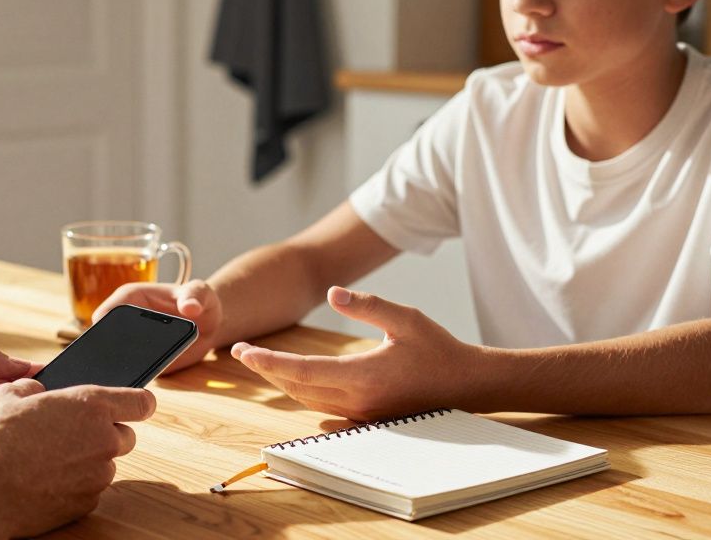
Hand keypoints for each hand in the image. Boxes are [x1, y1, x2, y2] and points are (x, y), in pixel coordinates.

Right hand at [0, 379, 156, 537]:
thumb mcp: (4, 396)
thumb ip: (31, 388)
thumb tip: (36, 391)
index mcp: (90, 405)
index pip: (142, 401)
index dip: (140, 402)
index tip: (136, 404)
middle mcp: (102, 440)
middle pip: (126, 435)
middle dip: (106, 433)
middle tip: (72, 433)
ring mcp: (96, 476)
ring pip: (105, 464)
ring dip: (88, 461)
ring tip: (49, 459)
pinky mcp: (85, 504)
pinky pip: (89, 490)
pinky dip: (75, 485)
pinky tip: (45, 481)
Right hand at [93, 279, 222, 372]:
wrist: (209, 325)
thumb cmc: (202, 301)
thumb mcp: (201, 293)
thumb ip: (195, 296)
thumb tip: (190, 307)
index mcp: (131, 298)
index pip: (109, 310)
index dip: (101, 324)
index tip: (101, 338)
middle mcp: (125, 320)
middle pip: (105, 338)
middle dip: (103, 353)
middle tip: (106, 368)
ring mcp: (130, 342)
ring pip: (114, 358)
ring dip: (114, 370)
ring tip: (117, 384)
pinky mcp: (140, 360)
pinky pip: (131, 371)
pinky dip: (129, 380)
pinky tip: (131, 393)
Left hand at [231, 287, 482, 420]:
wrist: (467, 385)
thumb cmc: (437, 349)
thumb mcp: (405, 318)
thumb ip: (367, 305)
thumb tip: (331, 293)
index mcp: (362, 376)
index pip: (301, 371)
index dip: (267, 362)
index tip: (243, 350)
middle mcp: (356, 401)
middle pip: (296, 388)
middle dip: (266, 370)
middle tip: (242, 352)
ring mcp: (361, 414)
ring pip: (307, 399)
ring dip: (281, 381)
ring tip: (260, 362)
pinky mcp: (366, 417)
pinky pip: (322, 406)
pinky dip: (301, 391)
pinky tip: (293, 378)